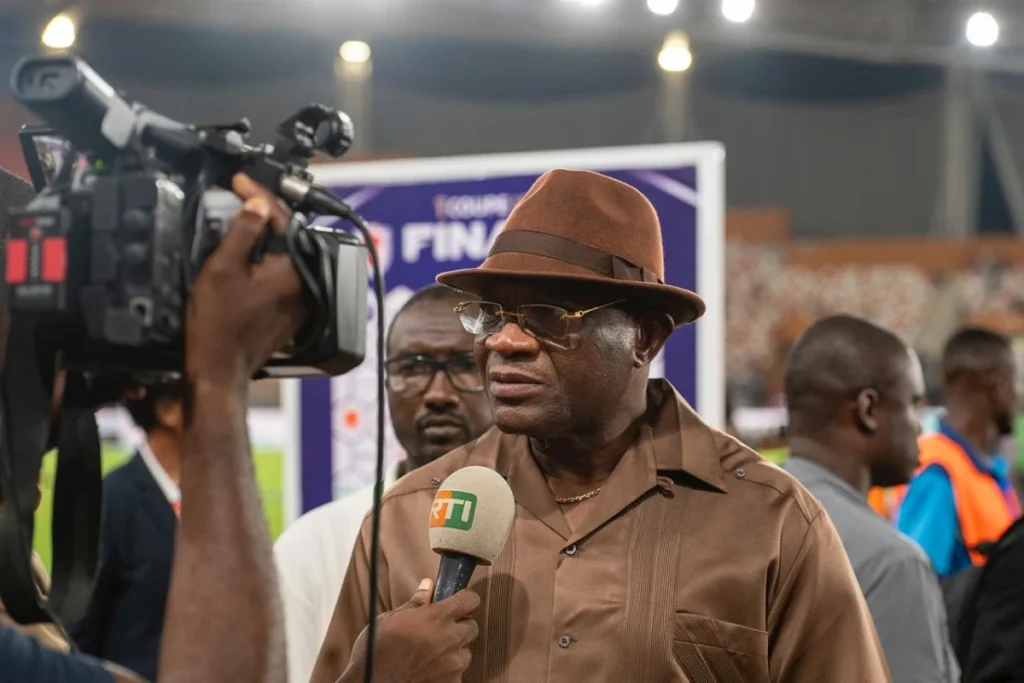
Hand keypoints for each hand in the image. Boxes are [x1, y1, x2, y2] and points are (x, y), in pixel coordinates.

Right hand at [185, 174, 303, 389]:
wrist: (219, 369)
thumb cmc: (218, 326)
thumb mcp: (222, 267)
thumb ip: (243, 231)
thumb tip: (257, 203)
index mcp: (293, 269)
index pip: (281, 218)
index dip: (257, 193)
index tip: (239, 182)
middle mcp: (304, 284)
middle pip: (287, 236)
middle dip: (263, 215)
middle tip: (237, 199)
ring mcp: (300, 300)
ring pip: (284, 256)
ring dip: (263, 239)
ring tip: (238, 224)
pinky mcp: (291, 313)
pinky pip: (281, 276)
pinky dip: (265, 263)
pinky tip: (244, 259)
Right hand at [342, 578, 480, 682]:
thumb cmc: (375, 653)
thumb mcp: (390, 619)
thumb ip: (415, 603)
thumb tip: (427, 586)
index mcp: (436, 618)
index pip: (470, 600)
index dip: (465, 599)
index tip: (459, 601)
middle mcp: (449, 639)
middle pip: (472, 626)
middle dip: (459, 626)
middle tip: (440, 630)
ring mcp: (453, 664)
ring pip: (465, 652)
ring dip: (453, 651)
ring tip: (431, 654)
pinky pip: (458, 673)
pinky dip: (447, 671)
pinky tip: (428, 669)